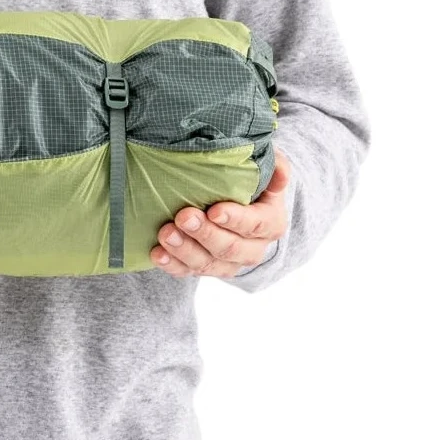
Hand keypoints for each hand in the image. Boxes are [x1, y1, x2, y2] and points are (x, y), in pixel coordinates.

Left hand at [150, 148, 290, 278]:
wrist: (238, 205)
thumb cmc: (249, 182)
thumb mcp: (264, 171)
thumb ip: (275, 167)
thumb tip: (281, 175)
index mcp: (271, 223)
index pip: (256, 224)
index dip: (235, 220)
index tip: (214, 210)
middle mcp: (252, 248)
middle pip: (230, 248)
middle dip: (205, 234)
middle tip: (183, 216)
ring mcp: (228, 263)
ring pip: (208, 264)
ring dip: (185, 250)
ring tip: (165, 234)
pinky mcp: (206, 268)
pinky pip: (188, 272)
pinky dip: (172, 264)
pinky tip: (158, 254)